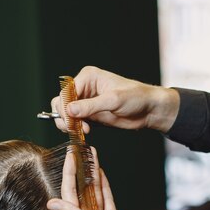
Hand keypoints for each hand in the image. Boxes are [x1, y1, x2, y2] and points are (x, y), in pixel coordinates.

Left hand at [46, 147, 168, 209]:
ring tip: (91, 156)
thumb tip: (51, 203)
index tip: (70, 155)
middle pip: (78, 189)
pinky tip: (100, 173)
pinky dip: (102, 184)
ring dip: (91, 173)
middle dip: (79, 169)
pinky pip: (104, 197)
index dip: (68, 172)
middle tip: (79, 150)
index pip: (68, 192)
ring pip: (92, 191)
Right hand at [50, 66, 180, 133]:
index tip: (71, 122)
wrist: (148, 110)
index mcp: (88, 77)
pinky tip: (85, 132)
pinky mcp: (89, 114)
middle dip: (65, 117)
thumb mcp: (114, 100)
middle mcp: (84, 88)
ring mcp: (86, 102)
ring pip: (65, 113)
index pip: (66, 92)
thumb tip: (69, 110)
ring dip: (69, 124)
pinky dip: (75, 129)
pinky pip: (74, 122)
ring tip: (83, 131)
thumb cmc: (136, 97)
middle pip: (61, 102)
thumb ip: (90, 106)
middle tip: (76, 128)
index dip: (65, 108)